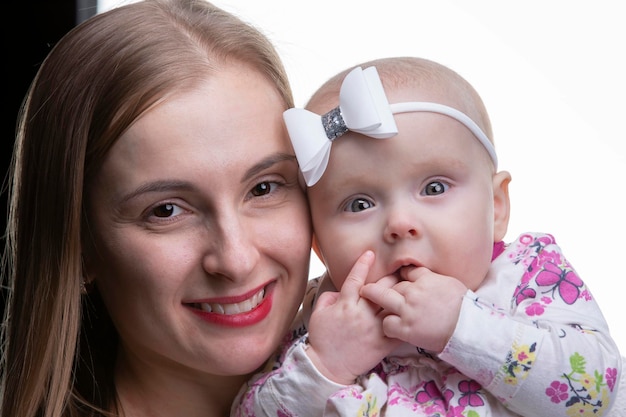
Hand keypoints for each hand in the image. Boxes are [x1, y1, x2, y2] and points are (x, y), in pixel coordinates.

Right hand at [306, 251, 401, 384]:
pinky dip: (406, 320)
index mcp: (345, 305)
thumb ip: (328, 297)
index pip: (355, 279)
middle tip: (398, 270)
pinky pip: (399, 329)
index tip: (370, 253)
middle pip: (381, 289)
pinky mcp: (382, 344)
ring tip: (410, 289)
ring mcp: (374, 329)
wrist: (328, 367)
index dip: (363, 264)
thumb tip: (340, 290)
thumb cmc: (322, 339)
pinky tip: (412, 314)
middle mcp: (361, 314)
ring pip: (393, 306)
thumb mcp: (318, 314)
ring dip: (401, 295)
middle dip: (390, 277)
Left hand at [360, 266, 466, 352]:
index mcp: (426, 279)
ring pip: (382, 299)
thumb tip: (424, 276)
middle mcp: (414, 292)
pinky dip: (387, 325)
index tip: (396, 280)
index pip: (406, 272)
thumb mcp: (450, 283)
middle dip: (383, 287)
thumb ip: (433, 278)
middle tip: (369, 289)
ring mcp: (408, 310)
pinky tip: (391, 327)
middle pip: (392, 285)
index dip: (400, 277)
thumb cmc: (465, 307)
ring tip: (368, 301)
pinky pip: (387, 323)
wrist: (469, 329)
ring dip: (376, 301)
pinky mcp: (406, 328)